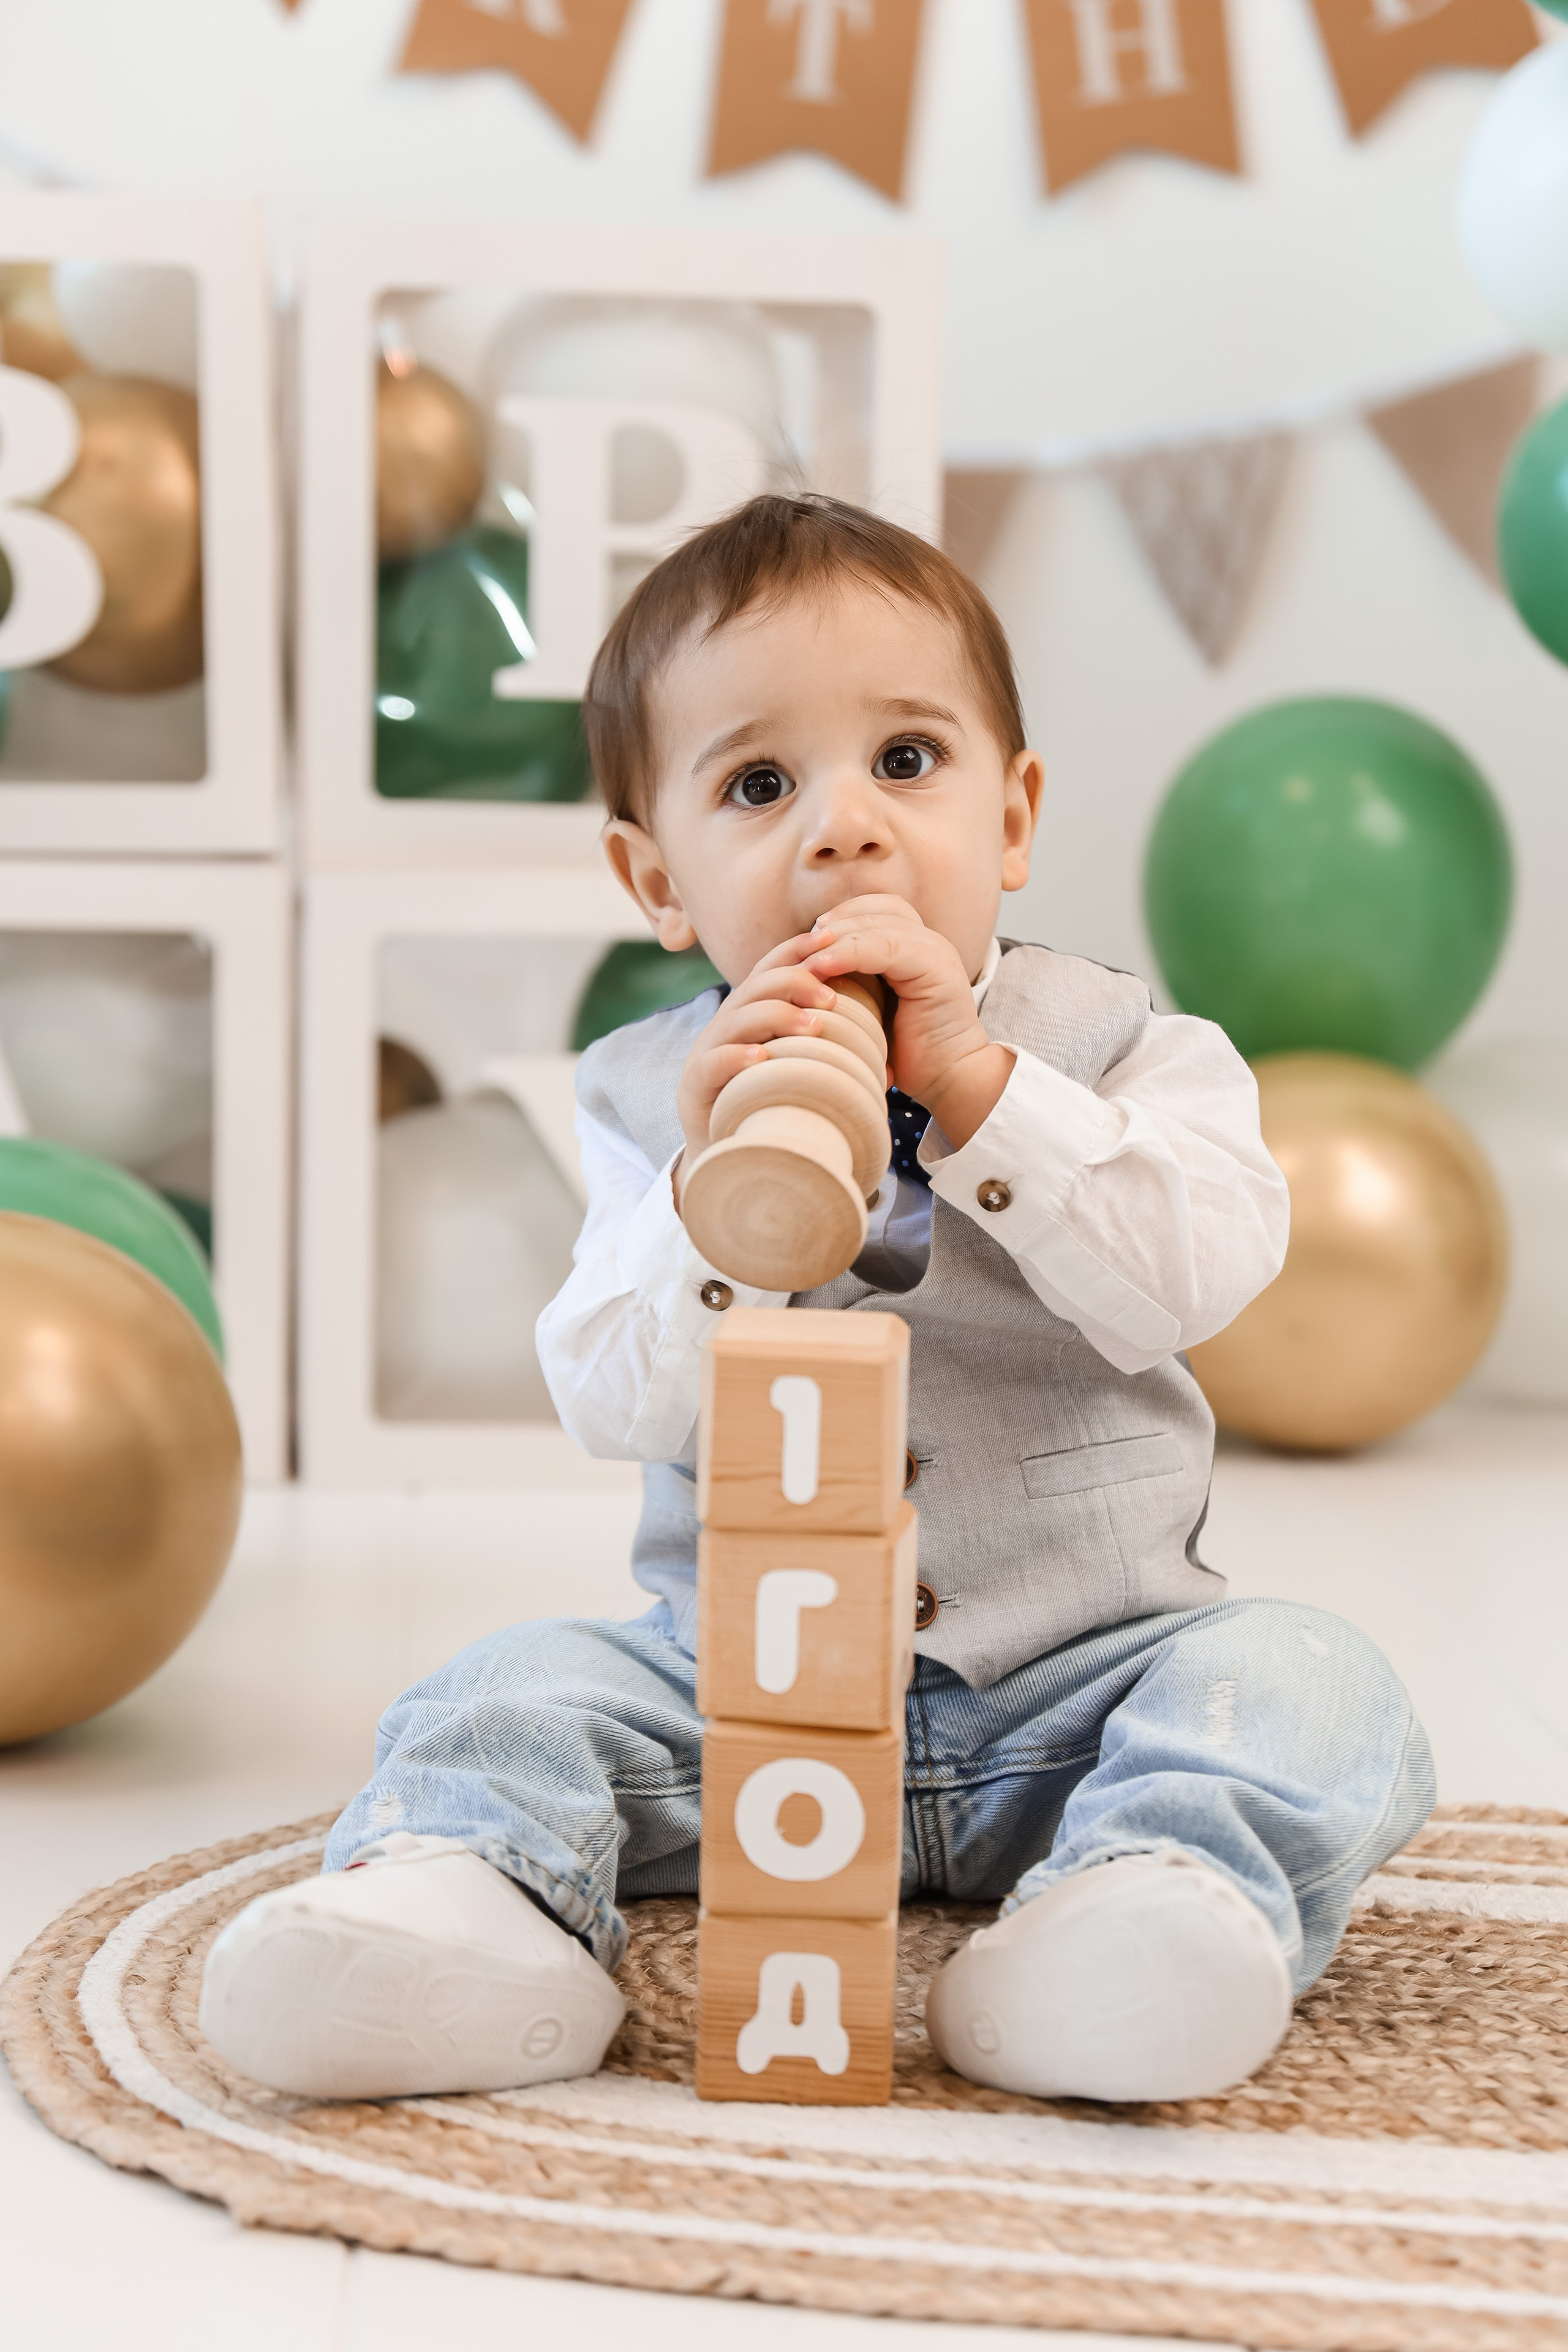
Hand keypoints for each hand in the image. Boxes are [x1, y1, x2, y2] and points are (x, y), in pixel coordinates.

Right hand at [672, 944, 850, 1206]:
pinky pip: (712, 1063)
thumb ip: (824, 1042)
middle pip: (757, 985)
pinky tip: (762, 1058)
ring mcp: (708, 1051)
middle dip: (795, 982)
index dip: (801, 948)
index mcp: (754, 1010)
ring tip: (813, 1026)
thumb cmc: (775, 1103)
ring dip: (776, 1016)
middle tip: (832, 996)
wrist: (732, 1155)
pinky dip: (736, 1057)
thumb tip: (886, 1032)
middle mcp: (728, 1023)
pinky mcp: (695, 1085)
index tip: (834, 938)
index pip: (774, 966)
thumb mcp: (802, 1063)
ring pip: (737, 1018)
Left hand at [799, 895, 1013, 1148]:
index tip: (808, 939)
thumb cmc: (907, 1051)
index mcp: (917, 946)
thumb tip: (806, 968)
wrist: (949, 1079)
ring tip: (806, 960)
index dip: (842, 916)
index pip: (878, 908)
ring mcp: (936, 952)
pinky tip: (822, 967)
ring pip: (880, 924)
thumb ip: (855, 980)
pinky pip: (887, 948)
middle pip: (878, 909)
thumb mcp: (874, 1006)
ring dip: (837, 939)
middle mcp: (930, 942)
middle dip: (836, 924)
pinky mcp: (936, 969)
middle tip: (800, 946)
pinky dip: (850, 953)